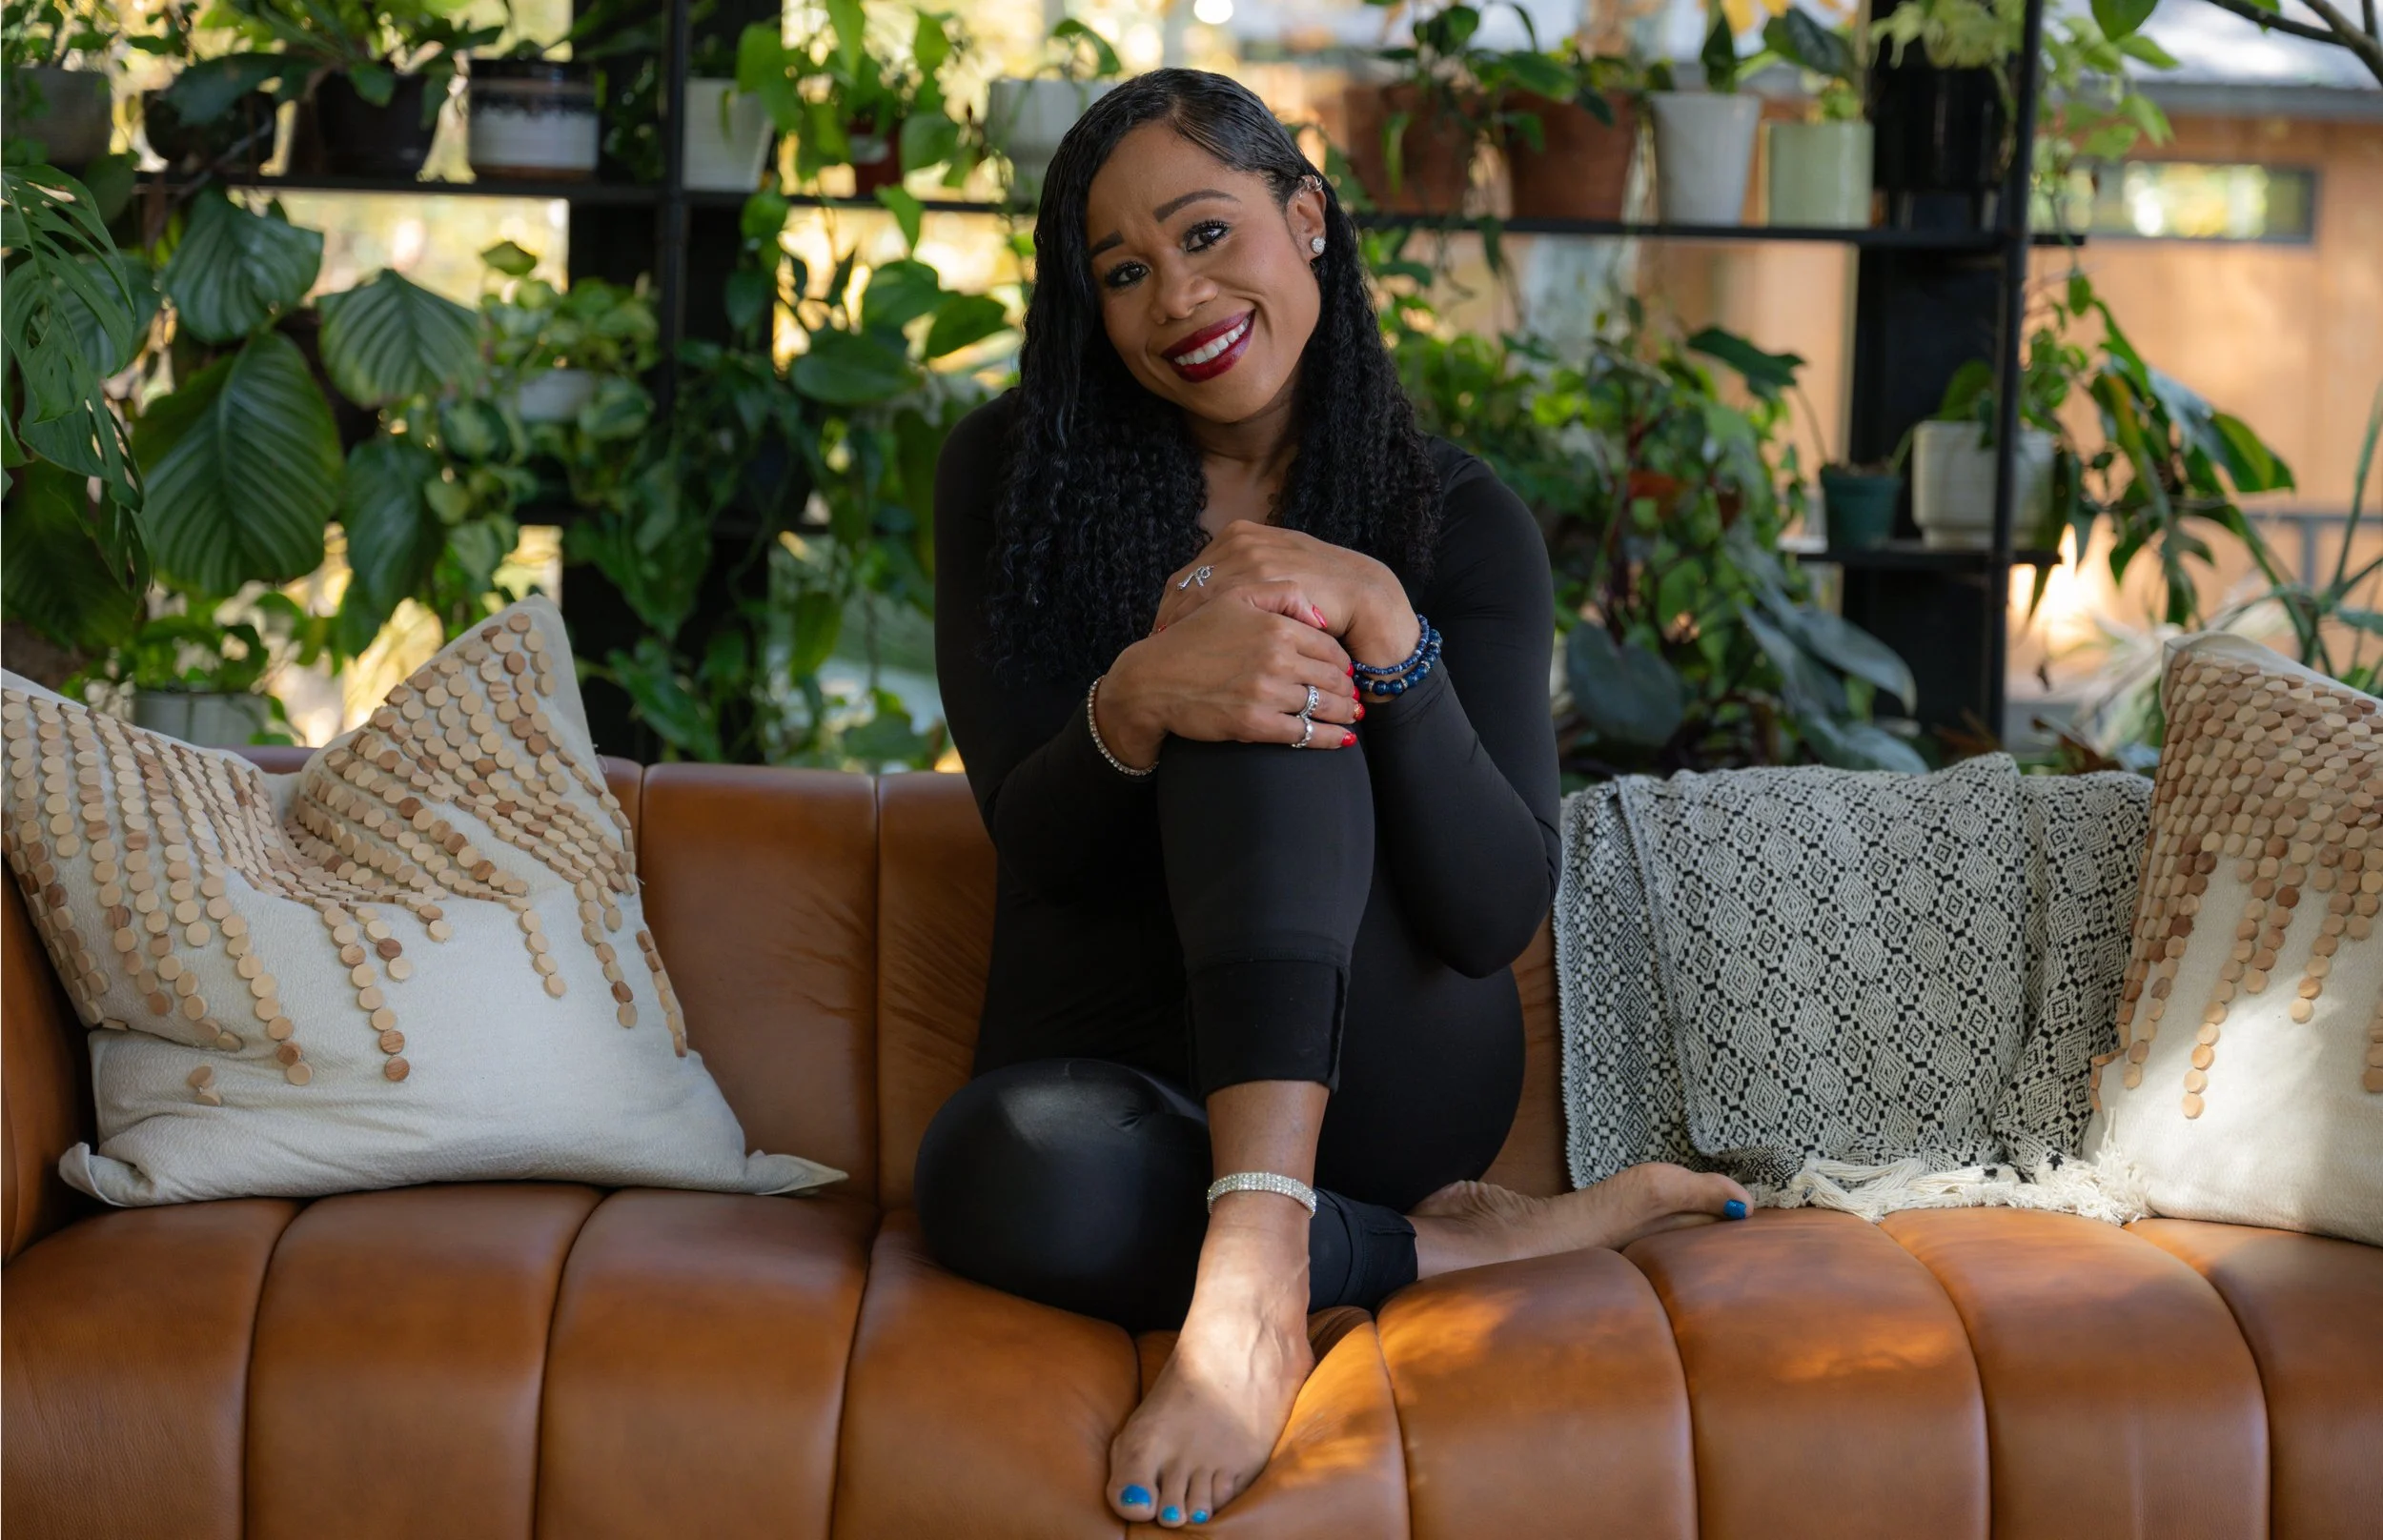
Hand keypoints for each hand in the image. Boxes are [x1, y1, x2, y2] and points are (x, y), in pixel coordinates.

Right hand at [1097, 593, 1362, 763]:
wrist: (1153, 679)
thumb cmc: (1192, 637)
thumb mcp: (1233, 597)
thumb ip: (1281, 593)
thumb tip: (1320, 615)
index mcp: (1276, 626)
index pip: (1329, 646)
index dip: (1343, 662)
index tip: (1347, 671)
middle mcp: (1276, 658)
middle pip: (1332, 678)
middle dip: (1348, 690)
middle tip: (1354, 697)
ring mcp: (1266, 693)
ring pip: (1323, 706)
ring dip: (1343, 714)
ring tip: (1350, 717)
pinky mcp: (1255, 723)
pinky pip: (1304, 734)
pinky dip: (1327, 738)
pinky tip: (1340, 740)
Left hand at [1153, 523, 1420, 669]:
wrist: (1367, 601)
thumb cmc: (1319, 597)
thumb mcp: (1272, 582)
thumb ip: (1240, 583)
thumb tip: (1197, 608)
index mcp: (1240, 537)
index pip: (1187, 576)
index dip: (1171, 609)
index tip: (1160, 636)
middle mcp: (1244, 542)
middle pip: (1187, 586)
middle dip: (1172, 621)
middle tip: (1158, 650)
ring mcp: (1257, 557)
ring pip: (1202, 597)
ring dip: (1186, 628)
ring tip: (1175, 657)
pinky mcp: (1270, 578)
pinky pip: (1227, 608)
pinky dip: (1212, 633)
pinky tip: (1207, 655)